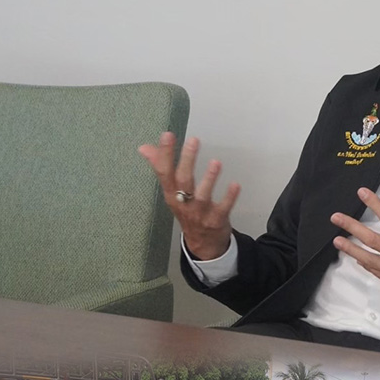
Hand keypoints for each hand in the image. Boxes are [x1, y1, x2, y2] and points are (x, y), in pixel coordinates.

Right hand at [138, 133, 240, 259]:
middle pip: (183, 181)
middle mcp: (183, 203)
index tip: (168, 135)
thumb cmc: (186, 210)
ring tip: (216, 162)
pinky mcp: (216, 220)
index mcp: (170, 194)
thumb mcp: (171, 192)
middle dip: (187, 160)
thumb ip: (160, 167)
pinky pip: (223, 208)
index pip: (164, 171)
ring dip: (209, 179)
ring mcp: (199, 213)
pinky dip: (229, 197)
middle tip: (193, 140)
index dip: (165, 154)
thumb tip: (144, 147)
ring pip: (202, 195)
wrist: (202, 244)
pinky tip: (235, 184)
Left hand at [331, 178, 379, 309]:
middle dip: (352, 228)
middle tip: (336, 218)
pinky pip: (379, 274)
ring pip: (370, 260)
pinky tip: (359, 261)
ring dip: (352, 250)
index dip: (375, 204)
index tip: (362, 193)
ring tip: (338, 241)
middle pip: (372, 240)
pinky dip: (367, 266)